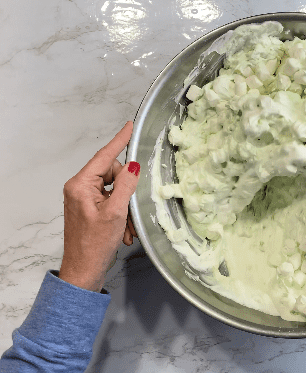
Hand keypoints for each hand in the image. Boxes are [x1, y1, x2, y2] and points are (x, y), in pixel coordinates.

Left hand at [59, 121, 139, 291]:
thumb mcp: (116, 213)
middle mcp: (80, 188)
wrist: (84, 269)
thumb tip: (133, 166)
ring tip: (127, 227)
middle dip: (127, 190)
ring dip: (126, 207)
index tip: (129, 126)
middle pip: (113, 174)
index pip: (104, 156)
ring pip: (115, 190)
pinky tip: (124, 231)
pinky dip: (122, 214)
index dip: (119, 141)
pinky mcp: (90, 209)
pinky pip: (112, 201)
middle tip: (132, 209)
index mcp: (81, 185)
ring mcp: (84, 199)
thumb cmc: (94, 244)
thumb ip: (126, 186)